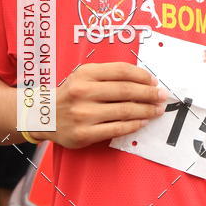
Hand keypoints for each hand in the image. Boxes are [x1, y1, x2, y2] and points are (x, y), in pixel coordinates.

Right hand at [46, 62, 168, 148]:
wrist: (43, 116)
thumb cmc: (71, 94)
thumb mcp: (84, 76)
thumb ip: (109, 75)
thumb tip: (143, 80)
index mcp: (85, 74)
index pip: (121, 71)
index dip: (142, 75)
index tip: (154, 81)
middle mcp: (83, 92)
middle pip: (126, 91)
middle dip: (149, 94)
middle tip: (162, 96)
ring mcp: (83, 114)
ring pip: (124, 111)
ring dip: (146, 110)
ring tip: (157, 110)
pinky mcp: (84, 133)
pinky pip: (116, 128)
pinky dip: (133, 125)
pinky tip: (142, 122)